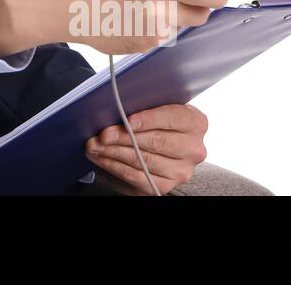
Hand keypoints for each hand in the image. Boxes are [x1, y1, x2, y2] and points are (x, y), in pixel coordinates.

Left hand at [84, 102, 207, 194]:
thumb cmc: (157, 119)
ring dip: (114, 152)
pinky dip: (115, 166)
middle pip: (156, 142)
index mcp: (195, 122)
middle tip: (103, 133)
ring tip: (95, 145)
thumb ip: (145, 103)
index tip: (128, 120)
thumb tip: (118, 104)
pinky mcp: (166, 185)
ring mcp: (181, 170)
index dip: (149, 119)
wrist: (166, 145)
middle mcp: (193, 148)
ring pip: (144, 160)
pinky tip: (101, 158)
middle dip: (124, 137)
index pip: (172, 117)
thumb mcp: (158, 105)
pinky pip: (137, 177)